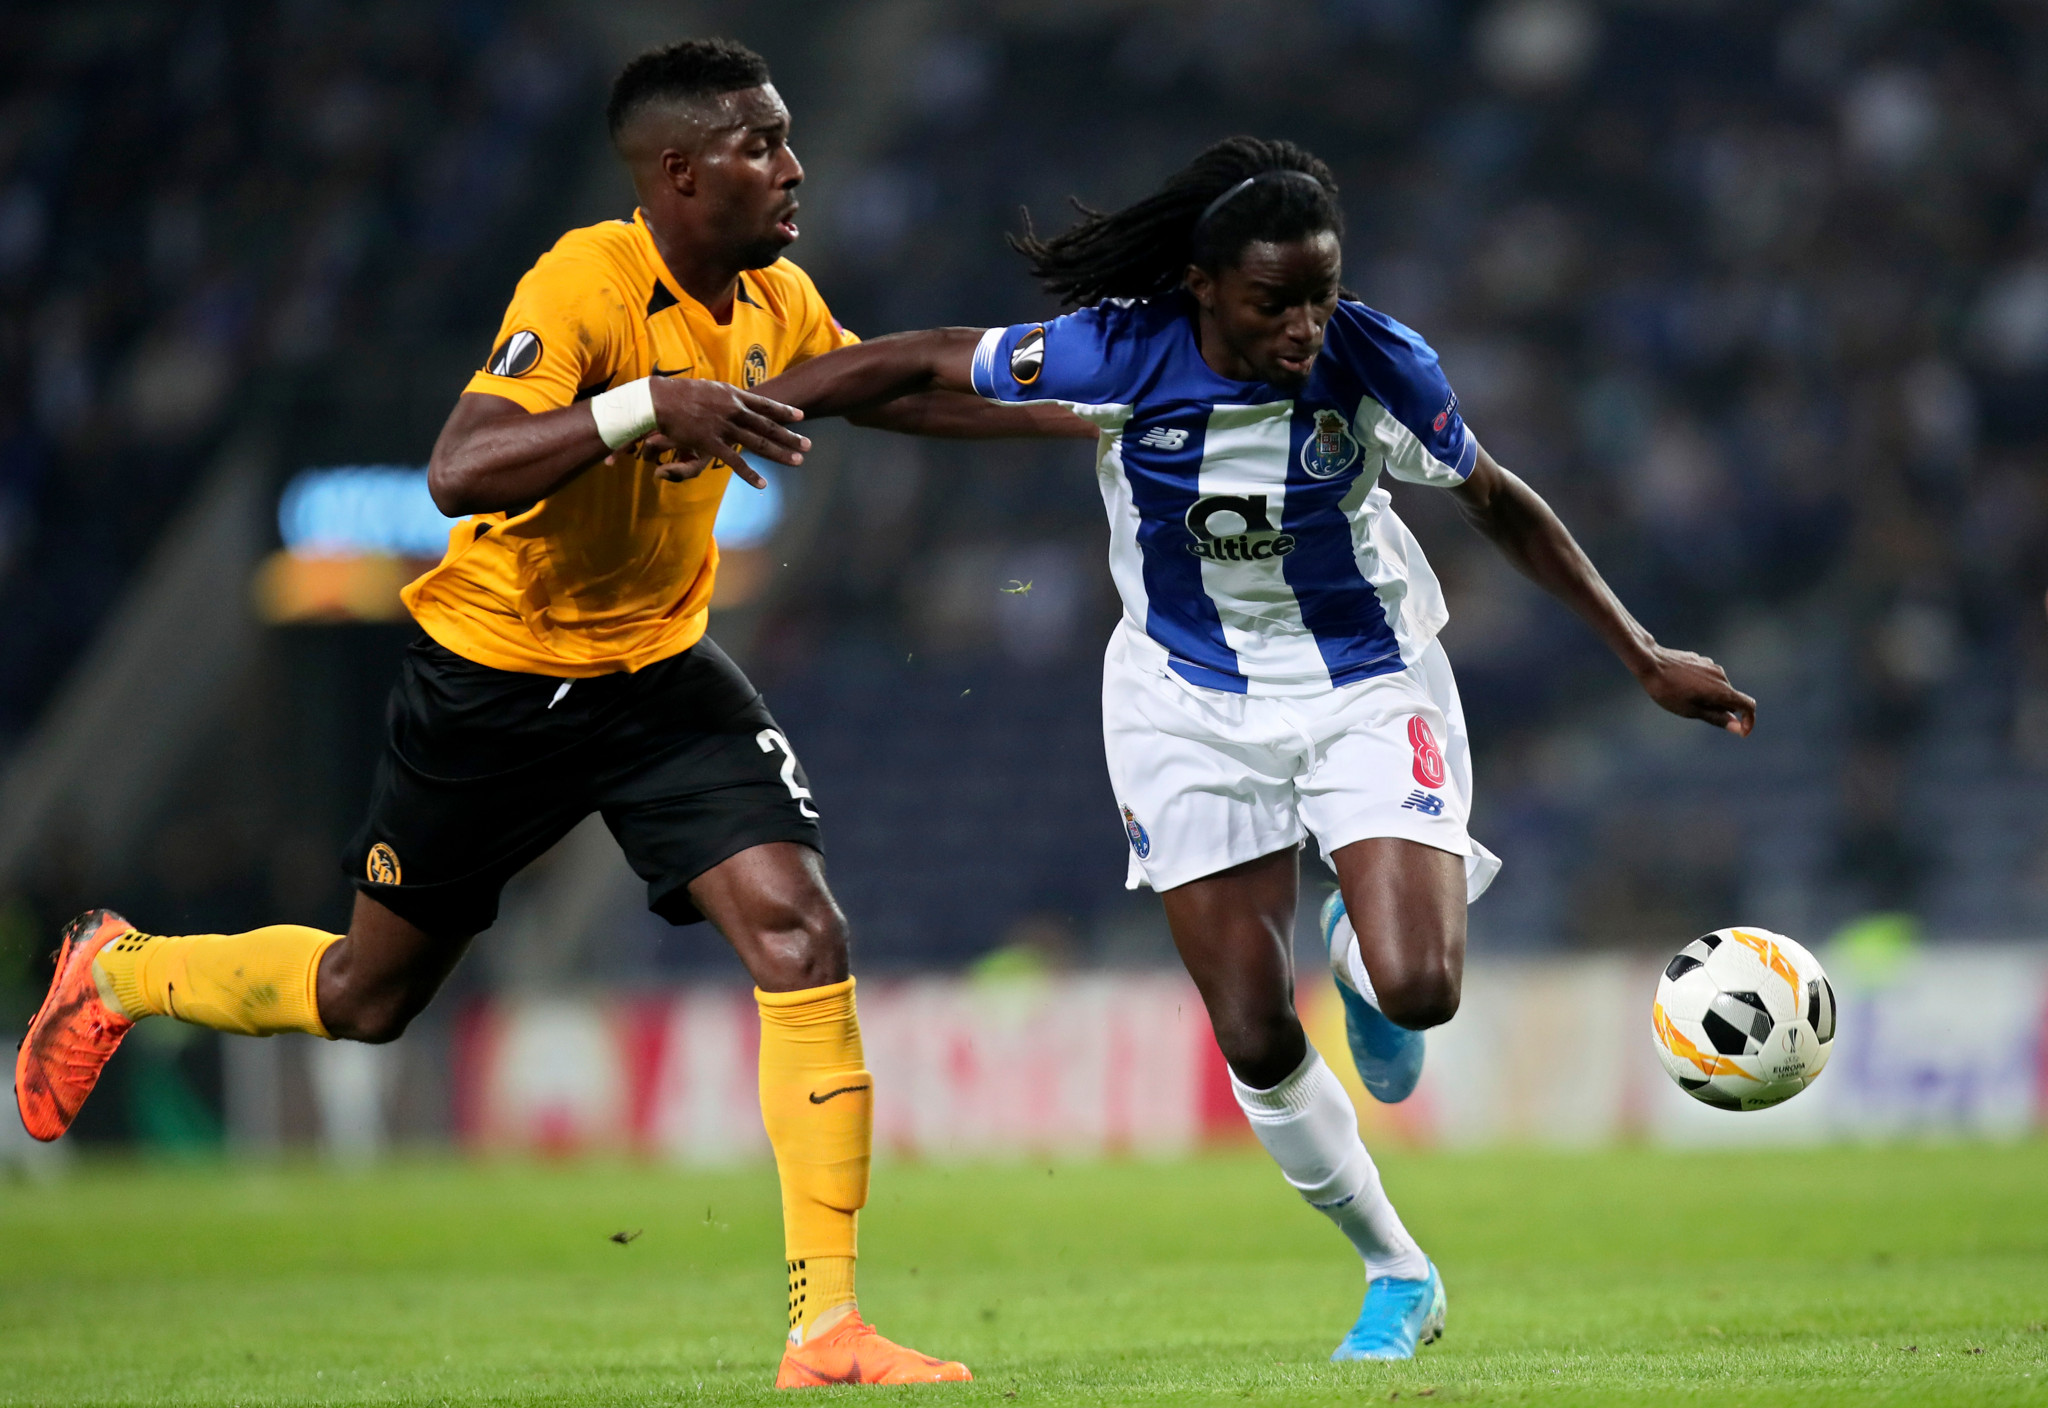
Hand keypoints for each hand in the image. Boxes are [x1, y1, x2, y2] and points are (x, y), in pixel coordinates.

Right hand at [603, 377, 806, 488]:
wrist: (658, 399)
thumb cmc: (678, 392)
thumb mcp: (707, 388)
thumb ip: (723, 396)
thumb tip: (732, 396)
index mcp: (732, 395)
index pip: (764, 404)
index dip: (783, 410)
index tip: (801, 416)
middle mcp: (733, 410)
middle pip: (767, 425)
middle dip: (790, 435)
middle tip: (809, 444)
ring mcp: (724, 426)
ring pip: (758, 442)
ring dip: (779, 453)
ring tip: (798, 461)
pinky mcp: (711, 443)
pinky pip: (734, 461)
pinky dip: (749, 474)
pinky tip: (763, 484)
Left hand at [1634, 644, 1755, 735]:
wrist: (1650, 662)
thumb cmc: (1668, 691)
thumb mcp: (1691, 710)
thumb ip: (1717, 718)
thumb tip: (1738, 728)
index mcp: (1722, 690)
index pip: (1748, 705)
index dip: (1749, 721)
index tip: (1741, 732)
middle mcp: (1721, 676)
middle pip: (1732, 698)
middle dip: (1722, 710)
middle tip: (1695, 712)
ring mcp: (1712, 666)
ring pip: (1719, 688)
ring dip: (1711, 698)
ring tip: (1684, 698)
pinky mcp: (1702, 661)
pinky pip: (1709, 679)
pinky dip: (1703, 687)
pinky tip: (1682, 686)